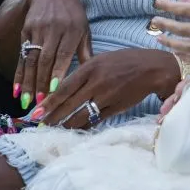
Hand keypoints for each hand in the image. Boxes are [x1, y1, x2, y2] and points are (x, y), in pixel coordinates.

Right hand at [14, 0, 91, 110]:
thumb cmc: (72, 15)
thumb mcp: (83, 29)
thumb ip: (85, 51)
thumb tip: (91, 74)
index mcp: (72, 30)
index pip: (63, 54)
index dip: (57, 72)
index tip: (53, 91)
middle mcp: (54, 29)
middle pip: (45, 60)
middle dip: (40, 83)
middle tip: (39, 104)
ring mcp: (38, 29)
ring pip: (31, 59)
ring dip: (27, 82)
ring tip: (25, 101)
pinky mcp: (26, 30)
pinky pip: (22, 55)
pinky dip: (19, 73)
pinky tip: (15, 89)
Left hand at [31, 48, 178, 127]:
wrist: (153, 68)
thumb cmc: (125, 61)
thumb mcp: (102, 59)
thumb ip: (84, 71)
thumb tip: (64, 87)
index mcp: (91, 67)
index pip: (64, 87)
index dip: (49, 102)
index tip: (36, 112)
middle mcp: (97, 82)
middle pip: (69, 104)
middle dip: (53, 117)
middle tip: (40, 126)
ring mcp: (107, 97)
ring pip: (81, 115)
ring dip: (67, 125)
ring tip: (56, 130)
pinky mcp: (116, 108)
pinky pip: (96, 120)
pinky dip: (85, 126)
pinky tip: (77, 129)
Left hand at [150, 0, 189, 65]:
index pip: (185, 9)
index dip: (168, 6)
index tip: (157, 3)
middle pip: (181, 29)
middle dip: (164, 24)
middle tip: (154, 22)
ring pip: (185, 47)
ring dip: (169, 43)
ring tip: (159, 38)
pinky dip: (184, 57)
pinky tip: (177, 52)